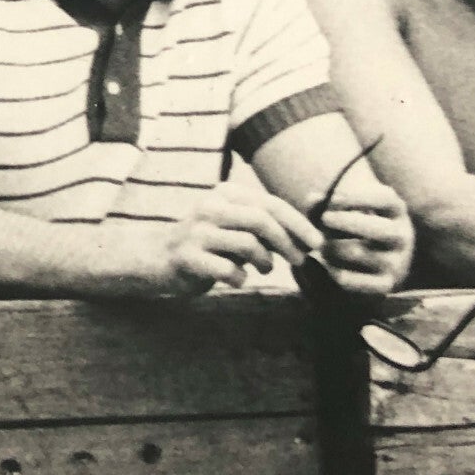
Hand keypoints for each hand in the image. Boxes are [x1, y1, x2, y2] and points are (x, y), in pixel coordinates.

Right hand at [155, 182, 322, 294]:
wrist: (157, 257)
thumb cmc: (207, 243)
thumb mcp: (235, 227)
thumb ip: (265, 228)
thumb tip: (306, 239)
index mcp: (225, 194)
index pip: (270, 203)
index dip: (298, 224)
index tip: (317, 243)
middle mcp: (210, 207)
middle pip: (261, 220)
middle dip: (287, 243)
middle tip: (300, 261)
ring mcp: (197, 232)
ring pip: (248, 244)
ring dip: (266, 262)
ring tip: (265, 270)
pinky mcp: (187, 257)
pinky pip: (229, 270)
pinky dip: (241, 278)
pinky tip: (239, 279)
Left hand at [313, 178, 412, 296]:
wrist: (372, 263)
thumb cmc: (350, 226)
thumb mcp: (342, 210)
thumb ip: (324, 203)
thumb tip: (312, 199)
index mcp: (395, 211)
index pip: (385, 200)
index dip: (359, 198)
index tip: (333, 197)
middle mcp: (401, 236)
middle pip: (380, 229)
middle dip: (349, 222)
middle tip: (325, 218)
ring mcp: (396, 262)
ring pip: (361, 253)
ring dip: (335, 247)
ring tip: (322, 246)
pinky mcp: (386, 284)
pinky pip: (362, 282)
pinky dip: (340, 274)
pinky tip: (327, 267)